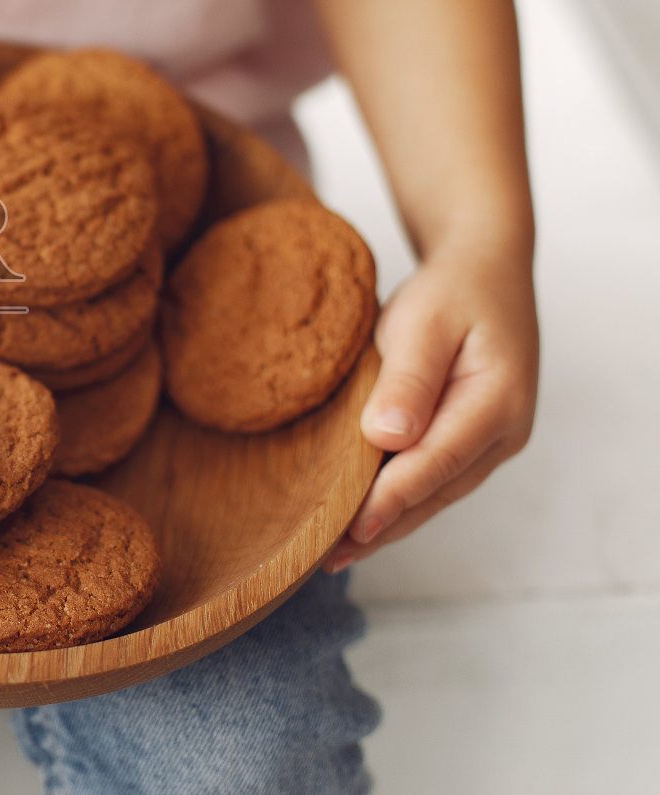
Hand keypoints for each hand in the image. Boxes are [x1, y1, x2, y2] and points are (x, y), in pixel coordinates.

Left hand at [325, 241, 538, 571]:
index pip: (437, 462)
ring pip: (435, 494)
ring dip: (388, 523)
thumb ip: (409, 378)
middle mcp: (504, 432)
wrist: (485, 271)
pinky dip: (398, 501)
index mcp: (498, 401)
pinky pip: (433, 480)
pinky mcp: (472, 440)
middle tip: (325, 558)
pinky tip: (360, 522)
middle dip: (383, 527)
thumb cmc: (452, 292)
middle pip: (436, 490)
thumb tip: (388, 438)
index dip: (392, 499)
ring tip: (333, 554)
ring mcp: (492, 441)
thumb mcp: (424, 321)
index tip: (351, 528)